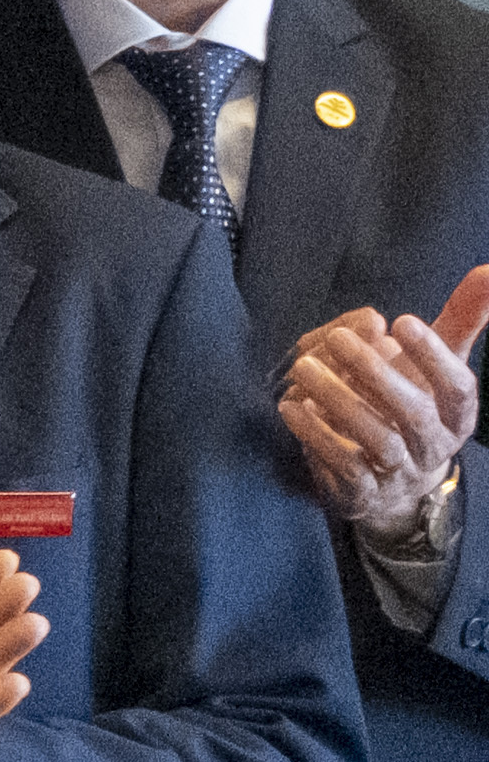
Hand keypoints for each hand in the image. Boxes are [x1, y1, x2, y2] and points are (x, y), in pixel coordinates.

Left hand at [281, 266, 488, 544]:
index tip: (401, 321)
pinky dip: (317, 437)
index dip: (433, 355)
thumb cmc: (414, 402)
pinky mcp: (362, 492)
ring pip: (376, 439)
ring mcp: (399, 472)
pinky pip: (344, 467)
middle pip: (412, 412)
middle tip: (337, 339)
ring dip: (338, 401)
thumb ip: (462, 318)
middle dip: (374, 373)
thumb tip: (488, 269)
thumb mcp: (438, 361)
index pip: (457, 387)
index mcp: (457, 413)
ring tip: (302, 369)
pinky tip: (292, 407)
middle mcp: (434, 445)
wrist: (391, 481)